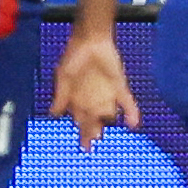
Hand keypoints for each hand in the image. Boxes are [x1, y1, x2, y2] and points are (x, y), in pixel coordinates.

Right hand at [50, 25, 132, 148]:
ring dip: (107, 123)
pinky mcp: (120, 86)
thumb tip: (53, 115)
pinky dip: (131, 112)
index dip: (83, 133)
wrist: (90, 39)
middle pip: (94, 121)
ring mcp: (108, 93)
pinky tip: (134, 123)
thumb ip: (60, 97)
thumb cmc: (74, 57)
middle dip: (91, 133)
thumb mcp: (63, 77)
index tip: (84, 147)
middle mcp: (94, 99)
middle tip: (90, 146)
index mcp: (80, 100)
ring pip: (109, 114)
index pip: (82, 121)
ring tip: (102, 136)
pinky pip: (127, 101)